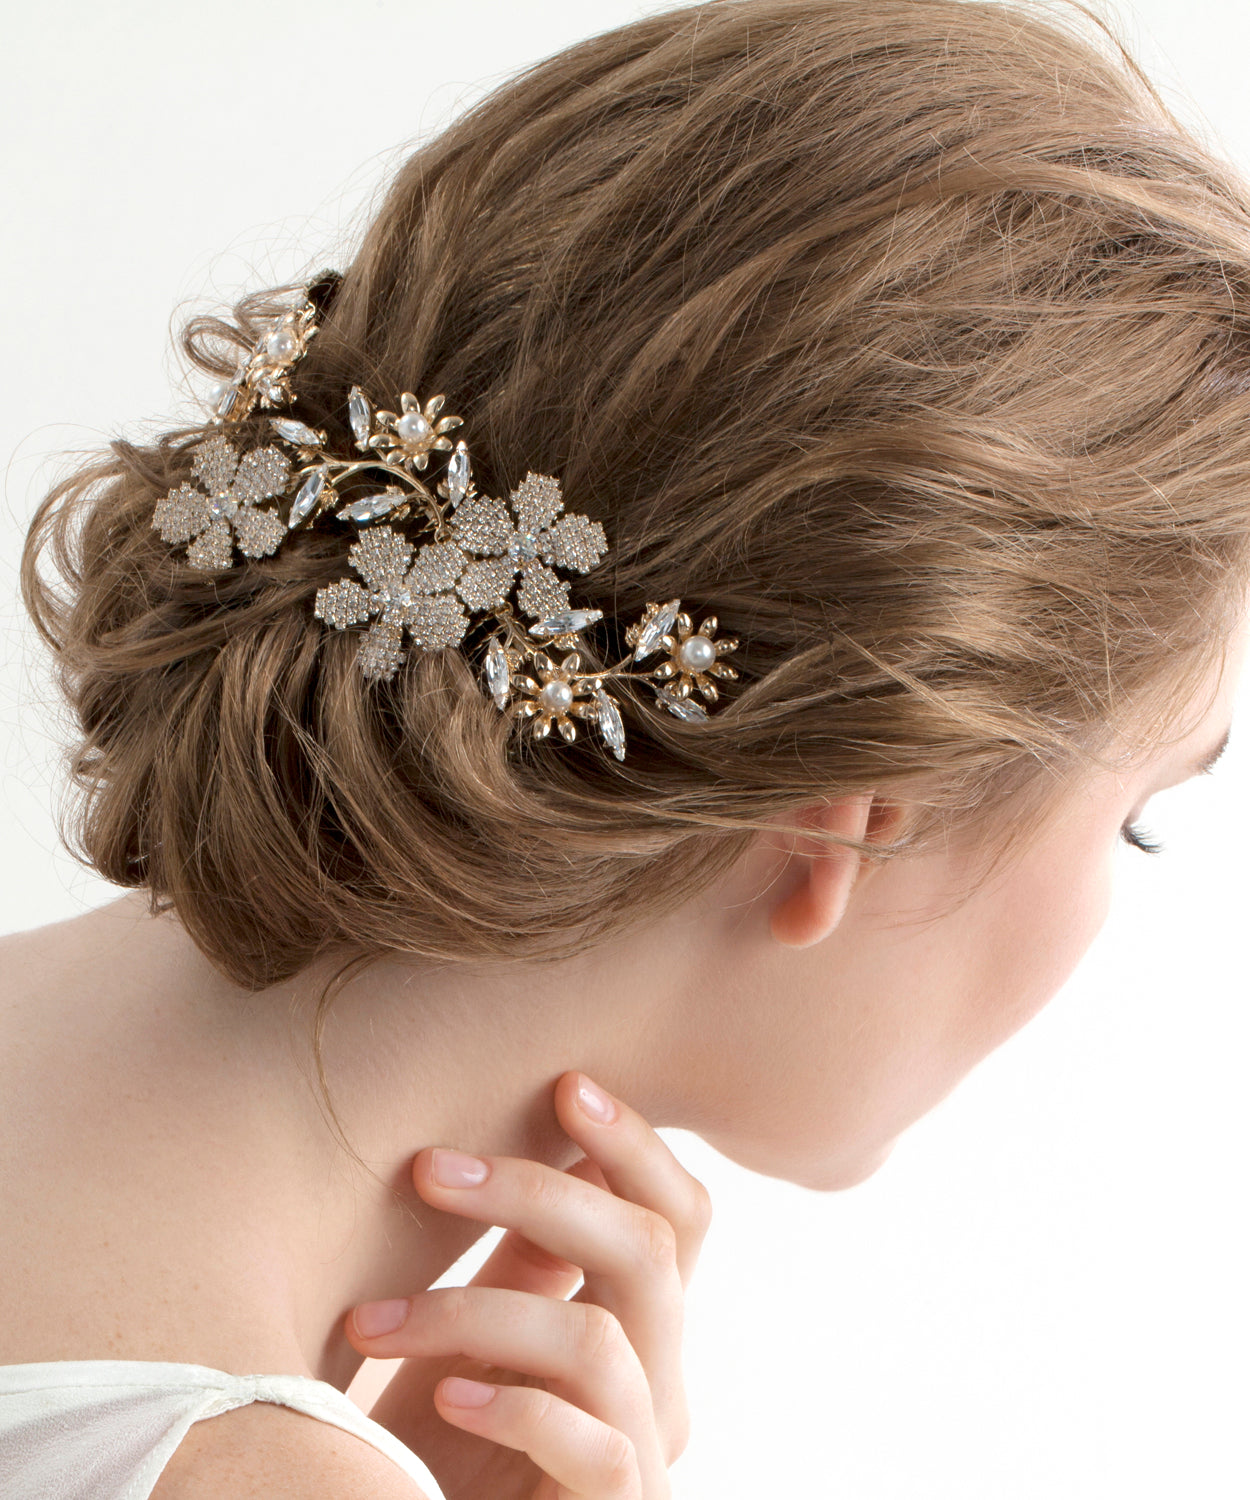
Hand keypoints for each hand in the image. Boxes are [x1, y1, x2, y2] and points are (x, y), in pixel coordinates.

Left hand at [343, 1069, 711, 1499]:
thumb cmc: (446, 1444)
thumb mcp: (479, 1331)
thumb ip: (522, 1255)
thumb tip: (525, 1132)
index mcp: (639, 1324)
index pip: (678, 1214)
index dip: (636, 1143)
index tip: (563, 1084)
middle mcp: (660, 1381)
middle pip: (648, 1249)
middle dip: (536, 1192)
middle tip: (430, 1167)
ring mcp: (644, 1453)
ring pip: (599, 1337)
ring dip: (473, 1311)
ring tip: (372, 1322)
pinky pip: (597, 1445)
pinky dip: (516, 1407)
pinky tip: (443, 1399)